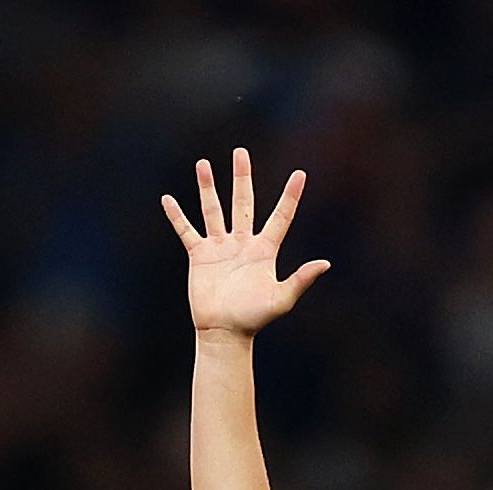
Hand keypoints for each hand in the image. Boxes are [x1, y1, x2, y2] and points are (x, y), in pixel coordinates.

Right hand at [162, 149, 326, 335]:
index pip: (280, 217)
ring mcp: (220, 247)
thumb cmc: (254, 319)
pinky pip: (187, 231)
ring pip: (213, 210)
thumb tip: (325, 263)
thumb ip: (301, 279)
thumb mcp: (282, 299)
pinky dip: (177, 216)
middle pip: (243, 203)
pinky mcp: (199, 256)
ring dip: (207, 188)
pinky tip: (167, 199)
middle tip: (241, 152)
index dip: (290, 196)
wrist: (224, 333)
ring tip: (203, 164)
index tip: (300, 174)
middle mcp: (242, 243)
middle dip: (242, 177)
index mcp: (265, 250)